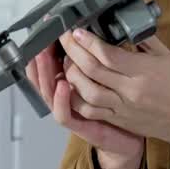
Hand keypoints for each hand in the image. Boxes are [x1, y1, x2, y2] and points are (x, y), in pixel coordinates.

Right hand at [26, 42, 143, 168]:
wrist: (130, 139)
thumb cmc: (121, 105)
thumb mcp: (108, 76)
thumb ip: (99, 57)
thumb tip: (97, 28)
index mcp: (70, 84)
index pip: (48, 65)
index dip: (42, 50)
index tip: (43, 32)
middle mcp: (65, 98)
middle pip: (43, 77)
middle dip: (39, 58)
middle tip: (40, 40)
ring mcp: (70, 112)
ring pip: (48, 93)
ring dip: (45, 74)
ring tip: (44, 56)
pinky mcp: (79, 127)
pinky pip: (63, 115)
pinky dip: (60, 101)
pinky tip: (63, 85)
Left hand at [56, 29, 169, 148]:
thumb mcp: (166, 56)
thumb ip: (143, 39)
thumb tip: (123, 22)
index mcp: (143, 71)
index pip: (108, 55)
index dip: (88, 41)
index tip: (77, 31)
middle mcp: (130, 90)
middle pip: (93, 70)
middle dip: (73, 51)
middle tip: (65, 39)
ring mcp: (122, 107)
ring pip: (87, 92)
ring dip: (72, 75)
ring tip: (67, 60)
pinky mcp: (118, 119)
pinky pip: (91, 111)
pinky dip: (76, 98)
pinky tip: (70, 86)